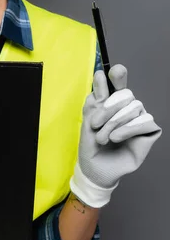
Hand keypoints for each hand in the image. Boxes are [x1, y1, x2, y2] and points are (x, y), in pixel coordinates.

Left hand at [70, 65, 161, 207]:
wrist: (96, 168)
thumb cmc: (91, 146)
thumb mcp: (88, 121)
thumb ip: (96, 99)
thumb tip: (100, 74)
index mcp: (111, 103)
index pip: (118, 84)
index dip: (117, 76)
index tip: (111, 71)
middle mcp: (127, 108)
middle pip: (126, 95)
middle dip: (108, 109)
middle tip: (95, 125)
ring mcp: (139, 118)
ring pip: (135, 107)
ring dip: (115, 123)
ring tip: (104, 138)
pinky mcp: (150, 131)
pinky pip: (145, 120)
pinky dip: (128, 129)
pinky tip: (117, 138)